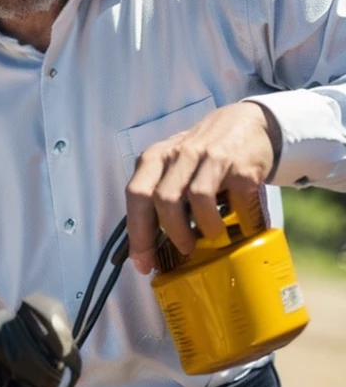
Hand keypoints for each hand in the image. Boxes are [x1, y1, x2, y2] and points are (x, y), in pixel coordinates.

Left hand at [125, 101, 280, 273]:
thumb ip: (159, 195)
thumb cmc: (204, 156)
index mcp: (157, 157)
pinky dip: (238, 221)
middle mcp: (181, 154)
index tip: (144, 263)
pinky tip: (240, 224)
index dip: (138, 234)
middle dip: (173, 233)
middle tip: (184, 249)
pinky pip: (235, 202)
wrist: (249, 124)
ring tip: (213, 235)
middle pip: (165, 199)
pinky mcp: (241, 166)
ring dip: (206, 228)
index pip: (137, 195)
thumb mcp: (175, 167)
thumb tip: (148, 249)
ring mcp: (212, 157)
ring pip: (198, 198)